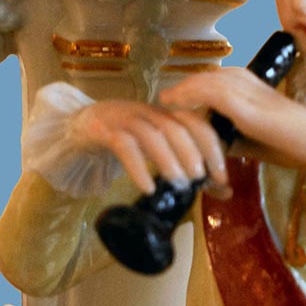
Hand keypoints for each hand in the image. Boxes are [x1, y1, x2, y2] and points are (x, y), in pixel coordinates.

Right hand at [70, 100, 227, 193]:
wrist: (80, 124)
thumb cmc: (129, 139)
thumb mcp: (160, 149)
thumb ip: (189, 167)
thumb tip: (225, 192)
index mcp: (166, 115)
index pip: (196, 124)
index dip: (212, 148)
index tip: (222, 176)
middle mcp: (149, 113)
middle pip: (175, 127)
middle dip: (192, 153)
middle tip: (200, 179)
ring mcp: (125, 119)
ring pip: (151, 135)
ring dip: (167, 160)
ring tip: (178, 184)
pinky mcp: (103, 130)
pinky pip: (123, 146)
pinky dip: (137, 168)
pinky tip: (147, 187)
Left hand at [161, 68, 305, 176]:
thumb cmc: (297, 145)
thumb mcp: (256, 141)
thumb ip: (234, 137)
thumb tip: (209, 144)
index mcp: (256, 88)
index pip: (219, 80)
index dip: (197, 87)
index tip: (177, 99)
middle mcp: (251, 83)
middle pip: (211, 77)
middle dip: (187, 86)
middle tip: (165, 98)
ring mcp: (250, 92)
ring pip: (207, 82)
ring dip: (184, 90)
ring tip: (165, 101)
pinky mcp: (248, 106)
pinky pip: (211, 95)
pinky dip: (191, 96)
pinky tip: (175, 105)